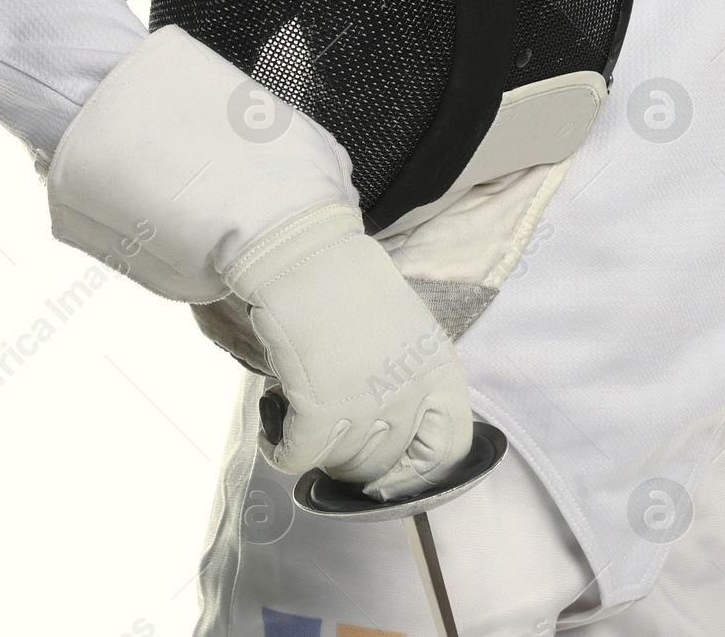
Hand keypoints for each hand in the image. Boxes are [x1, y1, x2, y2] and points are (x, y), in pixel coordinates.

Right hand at [221, 199, 473, 500]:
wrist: (307, 256)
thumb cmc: (351, 284)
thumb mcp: (407, 330)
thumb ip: (412, 380)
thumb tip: (395, 427)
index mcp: (438, 371)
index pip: (448, 448)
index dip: (418, 469)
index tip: (390, 467)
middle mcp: (409, 394)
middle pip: (387, 464)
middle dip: (357, 462)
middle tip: (331, 436)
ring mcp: (365, 407)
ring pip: (342, 466)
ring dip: (320, 453)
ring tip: (303, 417)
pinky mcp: (318, 411)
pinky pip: (298, 458)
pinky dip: (281, 449)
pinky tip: (276, 423)